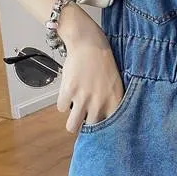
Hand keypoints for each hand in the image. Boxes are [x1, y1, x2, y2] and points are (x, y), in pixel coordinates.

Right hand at [54, 19, 124, 134]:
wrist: (90, 44)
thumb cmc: (104, 64)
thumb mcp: (115, 85)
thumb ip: (111, 104)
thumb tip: (104, 122)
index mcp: (114, 102)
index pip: (110, 128)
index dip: (103, 131)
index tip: (100, 130)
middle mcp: (99, 103)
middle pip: (90, 130)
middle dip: (86, 124)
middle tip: (85, 116)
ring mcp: (83, 98)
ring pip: (72, 126)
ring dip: (72, 120)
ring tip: (74, 112)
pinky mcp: (68, 91)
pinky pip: (61, 108)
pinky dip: (63, 102)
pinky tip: (69, 93)